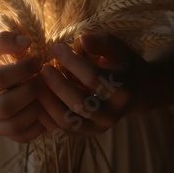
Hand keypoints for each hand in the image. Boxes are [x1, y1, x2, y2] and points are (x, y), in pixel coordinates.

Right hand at [0, 31, 44, 142]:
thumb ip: (2, 39)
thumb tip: (27, 42)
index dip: (23, 69)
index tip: (37, 60)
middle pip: (6, 106)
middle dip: (31, 90)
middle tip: (44, 77)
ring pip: (14, 125)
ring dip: (36, 108)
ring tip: (44, 90)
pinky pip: (20, 136)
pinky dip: (37, 124)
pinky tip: (43, 105)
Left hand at [38, 32, 152, 135]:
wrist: (137, 91)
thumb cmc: (123, 64)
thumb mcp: (118, 48)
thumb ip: (102, 41)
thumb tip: (81, 39)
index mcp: (122, 91)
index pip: (92, 77)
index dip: (72, 62)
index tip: (56, 48)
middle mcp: (111, 114)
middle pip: (79, 103)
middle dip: (57, 85)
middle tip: (42, 69)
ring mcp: (98, 128)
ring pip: (68, 121)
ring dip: (48, 103)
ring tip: (36, 84)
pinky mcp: (86, 134)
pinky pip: (61, 130)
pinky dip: (46, 117)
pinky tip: (36, 100)